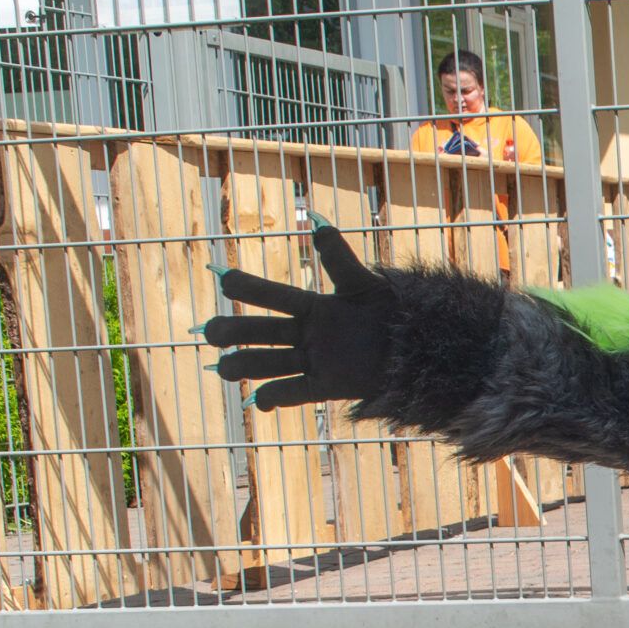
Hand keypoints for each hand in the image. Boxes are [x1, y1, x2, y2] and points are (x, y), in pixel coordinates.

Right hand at [205, 223, 395, 408]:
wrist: (418, 349)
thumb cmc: (393, 312)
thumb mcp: (364, 284)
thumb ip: (339, 258)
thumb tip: (317, 227)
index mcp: (315, 307)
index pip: (275, 296)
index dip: (249, 288)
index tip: (225, 279)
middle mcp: (309, 334)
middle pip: (263, 332)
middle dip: (235, 330)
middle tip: (210, 331)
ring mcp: (316, 361)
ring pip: (271, 363)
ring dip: (246, 364)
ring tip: (222, 368)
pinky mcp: (327, 386)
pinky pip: (295, 392)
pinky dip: (275, 397)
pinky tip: (258, 400)